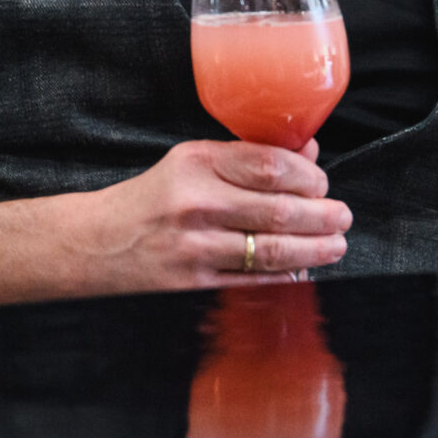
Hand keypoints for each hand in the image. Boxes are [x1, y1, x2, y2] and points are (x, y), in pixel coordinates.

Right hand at [70, 137, 351, 288]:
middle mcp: (196, 202)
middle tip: (343, 216)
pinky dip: (284, 274)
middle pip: (277, 209)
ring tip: (336, 245)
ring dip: (314, 248)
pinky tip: (305, 269)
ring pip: (271, 249)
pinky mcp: (194, 281)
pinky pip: (252, 278)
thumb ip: (248, 158)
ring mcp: (195, 245)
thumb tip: (309, 156)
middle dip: (321, 215)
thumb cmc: (151, 198)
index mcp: (197, 163)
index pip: (269, 165)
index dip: (308, 176)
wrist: (95, 243)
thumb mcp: (191, 162)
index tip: (323, 183)